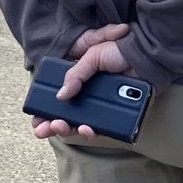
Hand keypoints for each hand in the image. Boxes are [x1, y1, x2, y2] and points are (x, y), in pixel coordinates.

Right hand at [30, 24, 132, 142]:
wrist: (146, 56)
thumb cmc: (120, 51)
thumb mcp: (92, 56)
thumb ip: (76, 75)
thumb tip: (60, 96)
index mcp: (79, 79)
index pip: (57, 99)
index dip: (45, 111)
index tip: (36, 121)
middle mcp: (88, 94)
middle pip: (65, 115)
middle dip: (53, 124)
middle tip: (45, 129)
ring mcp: (101, 105)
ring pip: (80, 124)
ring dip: (69, 129)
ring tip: (63, 127)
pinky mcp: (115, 113)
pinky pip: (101, 127)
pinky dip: (91, 131)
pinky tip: (87, 129)